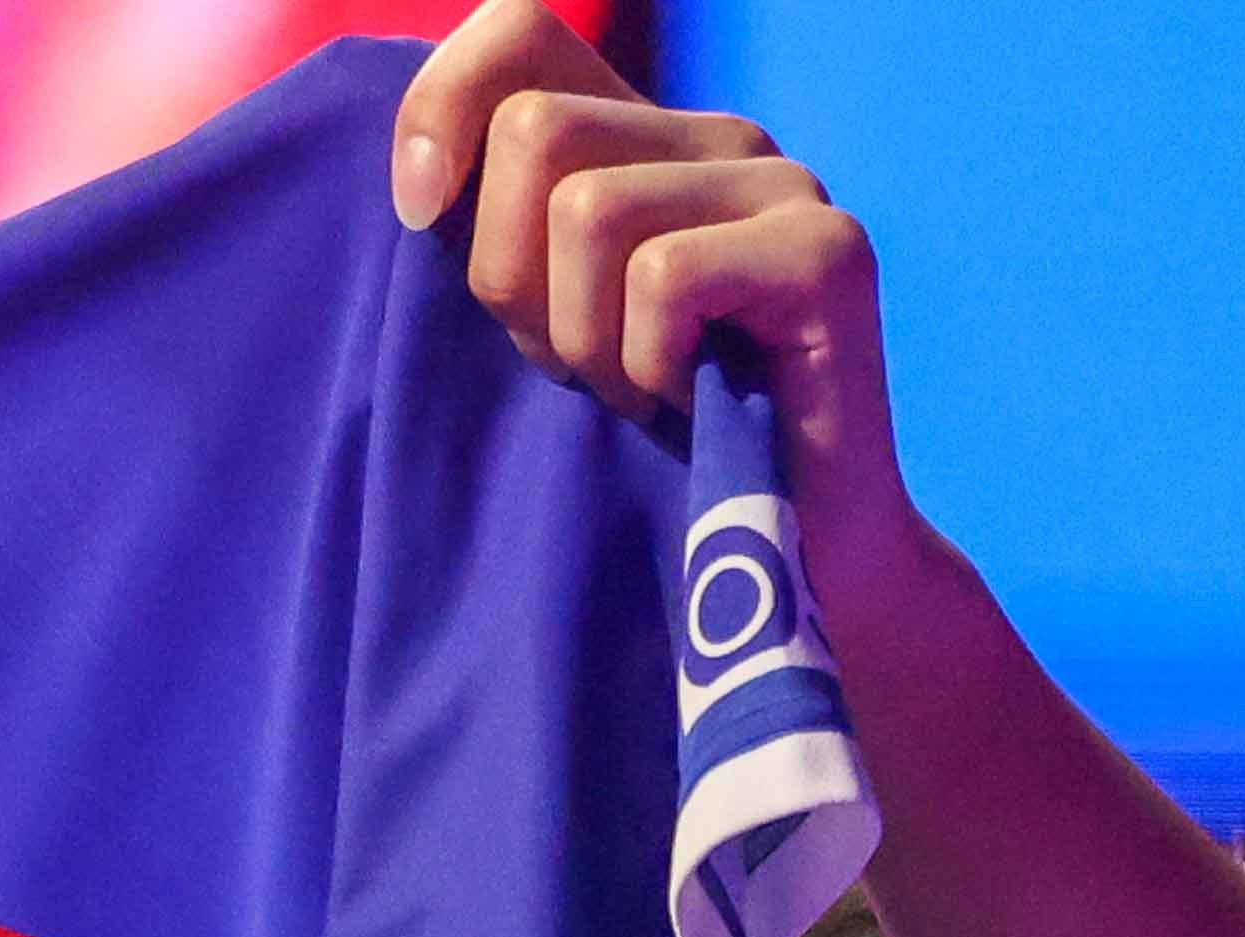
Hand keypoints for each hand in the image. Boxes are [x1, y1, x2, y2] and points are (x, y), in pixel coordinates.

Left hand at [392, 4, 917, 543]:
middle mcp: (717, 137)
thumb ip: (491, 235)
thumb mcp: (538, 326)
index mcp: (642, 137)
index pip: (519, 32)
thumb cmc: (648, 461)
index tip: (419, 218)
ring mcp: (781, 186)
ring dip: (584, 340)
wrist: (789, 573)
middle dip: (512, 274)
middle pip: (534, 130)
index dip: (440, 109)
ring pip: (589, 210)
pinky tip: (688, 407)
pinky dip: (648, 366)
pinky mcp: (827, 254)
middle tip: (568, 365)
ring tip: (635, 396)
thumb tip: (417, 182)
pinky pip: (663, 277)